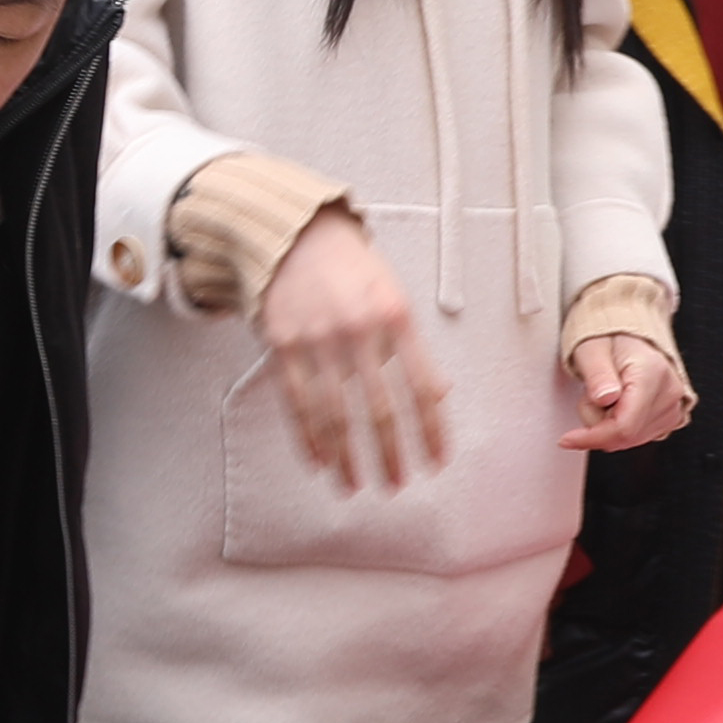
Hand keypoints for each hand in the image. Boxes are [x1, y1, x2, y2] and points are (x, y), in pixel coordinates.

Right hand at [255, 207, 452, 489]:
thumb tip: (438, 395)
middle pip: (378, 409)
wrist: (296, 236)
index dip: (431, 431)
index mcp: (396, 317)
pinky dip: (309, 438)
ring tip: (355, 485)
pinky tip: (320, 462)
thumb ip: (414, 346)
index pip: (422, 388)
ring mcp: (318, 339)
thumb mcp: (394, 296)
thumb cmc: (353, 271)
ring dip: (347, 457)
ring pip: (335, 414)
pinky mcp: (284, 346)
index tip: (437, 462)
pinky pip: (298, 403)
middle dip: (390, 454)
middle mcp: (359, 330)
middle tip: (396, 485)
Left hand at [563, 331, 690, 453]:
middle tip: (591, 395)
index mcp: (652, 373)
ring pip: (631, 440)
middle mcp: (670, 392)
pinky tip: (618, 406)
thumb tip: (604, 399)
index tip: (568, 439)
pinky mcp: (671, 416)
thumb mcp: (591, 349)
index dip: (593, 437)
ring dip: (608, 425)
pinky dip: (621, 427)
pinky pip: (639, 437)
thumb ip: (597, 374)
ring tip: (606, 395)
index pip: (624, 426)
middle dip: (597, 425)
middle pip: (626, 436)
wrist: (628, 335)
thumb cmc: (609, 338)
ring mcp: (674, 406)